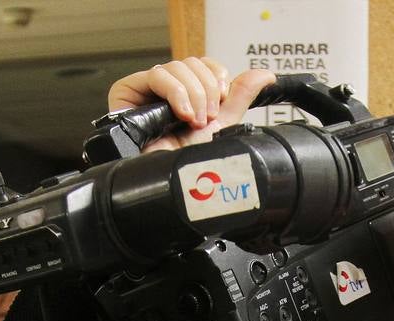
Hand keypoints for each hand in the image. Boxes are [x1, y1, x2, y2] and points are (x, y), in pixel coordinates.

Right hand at [108, 57, 275, 150]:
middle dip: (206, 91)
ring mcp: (147, 90)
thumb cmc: (190, 164)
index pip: (204, 65)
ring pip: (176, 67)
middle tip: (207, 119)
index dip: (217, 76)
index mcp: (187, 94)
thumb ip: (242, 97)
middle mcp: (167, 90)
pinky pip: (156, 75)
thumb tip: (265, 75)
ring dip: (192, 95)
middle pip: (191, 63)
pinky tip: (181, 114)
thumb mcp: (222, 126)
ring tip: (194, 122)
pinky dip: (175, 93)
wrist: (172, 184)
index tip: (223, 99)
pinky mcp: (128, 91)